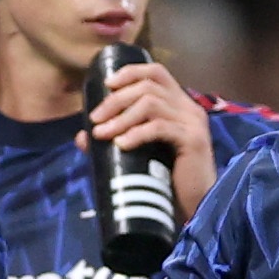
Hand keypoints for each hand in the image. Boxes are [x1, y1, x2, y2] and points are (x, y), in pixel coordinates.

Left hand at [81, 58, 221, 215]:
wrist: (196, 206)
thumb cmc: (169, 181)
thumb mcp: (139, 154)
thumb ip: (114, 140)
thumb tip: (81, 137)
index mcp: (179, 104)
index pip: (156, 72)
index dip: (130, 73)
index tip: (107, 85)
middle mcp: (189, 108)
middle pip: (148, 86)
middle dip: (116, 100)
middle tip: (95, 119)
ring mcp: (193, 122)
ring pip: (151, 103)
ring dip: (121, 117)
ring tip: (102, 134)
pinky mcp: (193, 140)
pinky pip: (160, 127)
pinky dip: (136, 134)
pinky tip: (121, 145)